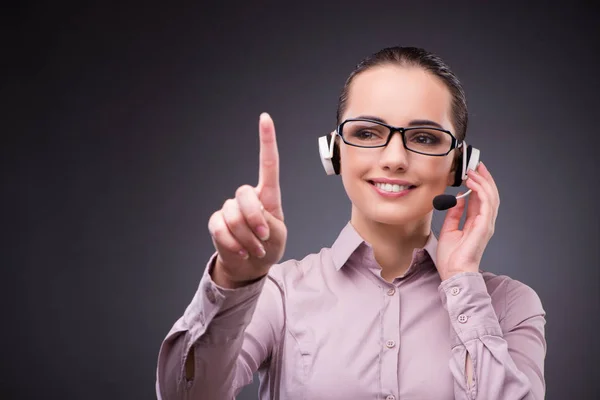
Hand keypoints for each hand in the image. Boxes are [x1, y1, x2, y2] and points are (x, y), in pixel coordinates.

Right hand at [207, 113, 286, 287]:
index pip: (268, 164)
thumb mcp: (278, 235)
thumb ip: (267, 222)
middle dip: (254, 219)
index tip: (265, 119)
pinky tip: (240, 250)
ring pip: (232, 215)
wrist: (250, 266)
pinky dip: (232, 243)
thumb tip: (251, 216)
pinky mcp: (216, 223)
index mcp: (268, 195)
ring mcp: (230, 209)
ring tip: (255, 248)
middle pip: (245, 194)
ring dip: (246, 238)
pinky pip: (220, 229)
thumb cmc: (270, 246)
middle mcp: (247, 197)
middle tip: (264, 238)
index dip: (266, 141)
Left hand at [436, 162, 499, 280]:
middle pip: (489, 195)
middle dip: (484, 178)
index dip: (478, 184)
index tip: (471, 171)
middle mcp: (484, 222)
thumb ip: (454, 214)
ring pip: (490, 197)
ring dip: (483, 181)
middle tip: (476, 165)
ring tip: (473, 170)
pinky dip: (481, 191)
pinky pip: (486, 204)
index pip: (481, 198)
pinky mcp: (485, 226)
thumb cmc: (452, 257)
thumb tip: (457, 199)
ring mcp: (486, 224)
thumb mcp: (449, 229)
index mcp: (476, 223)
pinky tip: (472, 182)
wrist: (454, 272)